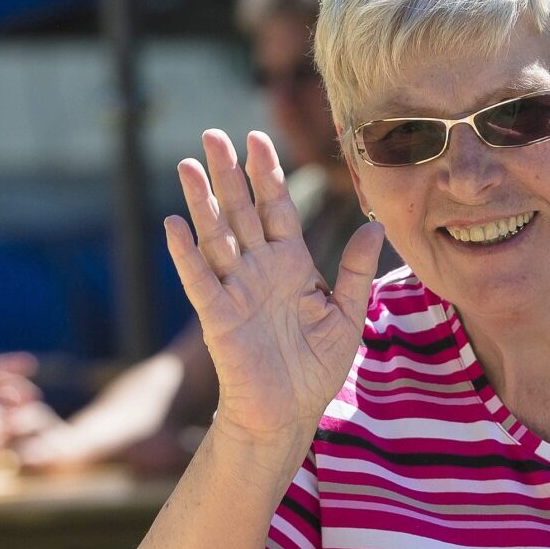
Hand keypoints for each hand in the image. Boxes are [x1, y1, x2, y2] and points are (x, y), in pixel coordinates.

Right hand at [165, 129, 384, 456]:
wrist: (288, 415)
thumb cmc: (315, 368)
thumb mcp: (347, 314)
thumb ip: (357, 270)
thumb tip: (376, 225)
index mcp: (290, 263)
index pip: (276, 207)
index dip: (267, 173)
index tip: (257, 137)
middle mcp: (259, 269)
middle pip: (240, 211)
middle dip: (228, 172)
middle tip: (213, 133)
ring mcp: (235, 290)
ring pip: (215, 236)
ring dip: (201, 201)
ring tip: (186, 164)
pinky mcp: (219, 317)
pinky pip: (200, 280)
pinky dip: (186, 254)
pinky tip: (173, 224)